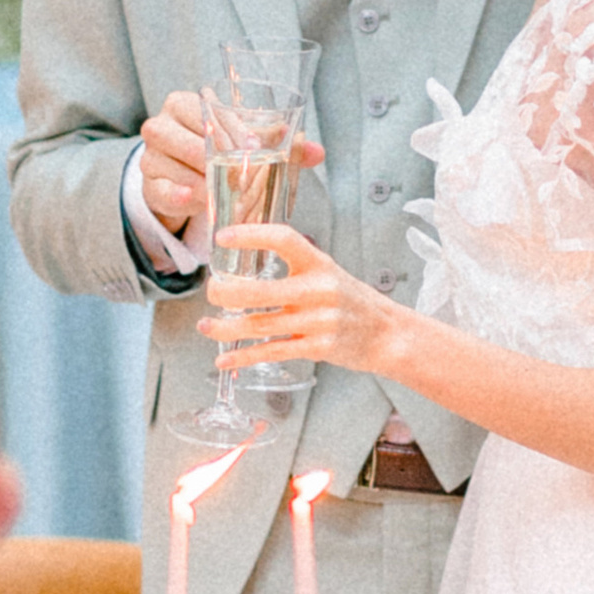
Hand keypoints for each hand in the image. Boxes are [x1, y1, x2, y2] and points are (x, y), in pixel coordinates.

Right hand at [137, 95, 319, 257]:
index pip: (205, 110)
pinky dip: (176, 194)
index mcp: (184, 104)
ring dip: (197, 178)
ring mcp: (150, 155)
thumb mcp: (243, 144)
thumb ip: (278, 144)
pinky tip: (193, 198)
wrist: (183, 180)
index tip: (254, 146)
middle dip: (213, 155)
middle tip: (241, 171)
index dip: (231, 128)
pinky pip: (158, 188)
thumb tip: (318, 152)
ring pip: (168, 162)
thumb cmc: (215, 152)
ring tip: (220, 189)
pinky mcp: (148, 184)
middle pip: (183, 137)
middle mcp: (162, 125)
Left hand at [204, 221, 402, 379]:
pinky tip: (225, 358)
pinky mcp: (317, 347)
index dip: (252, 235)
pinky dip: (244, 356)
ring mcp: (318, 321)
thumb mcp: (328, 273)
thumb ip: (294, 268)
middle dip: (227, 293)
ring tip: (206, 326)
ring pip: (260, 325)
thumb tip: (246, 266)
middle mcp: (319, 289)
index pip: (284, 239)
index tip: (223, 237)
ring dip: (226, 327)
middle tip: (211, 291)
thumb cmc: (352, 301)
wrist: (388, 334)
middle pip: (261, 290)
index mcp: (319, 263)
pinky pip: (272, 351)